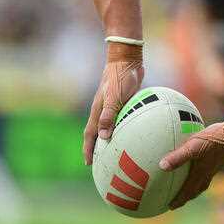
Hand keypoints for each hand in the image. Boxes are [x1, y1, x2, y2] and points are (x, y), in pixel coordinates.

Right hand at [83, 42, 144, 164]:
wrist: (127, 59)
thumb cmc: (120, 77)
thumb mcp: (114, 97)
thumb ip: (109, 116)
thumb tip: (103, 137)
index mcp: (98, 110)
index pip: (90, 134)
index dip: (88, 149)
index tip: (89, 164)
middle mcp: (103, 110)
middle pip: (98, 133)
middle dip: (97, 148)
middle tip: (102, 163)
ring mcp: (113, 105)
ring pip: (110, 126)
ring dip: (111, 139)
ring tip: (118, 151)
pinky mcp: (124, 100)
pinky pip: (123, 119)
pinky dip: (125, 128)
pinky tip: (136, 133)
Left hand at [159, 113, 223, 209]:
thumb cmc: (216, 139)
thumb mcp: (194, 145)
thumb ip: (179, 156)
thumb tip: (161, 166)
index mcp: (201, 173)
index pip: (187, 191)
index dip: (179, 200)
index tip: (169, 207)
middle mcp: (208, 172)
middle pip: (195, 190)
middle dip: (186, 197)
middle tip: (177, 202)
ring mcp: (215, 166)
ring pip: (202, 181)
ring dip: (194, 186)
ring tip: (188, 186)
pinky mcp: (220, 157)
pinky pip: (207, 169)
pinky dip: (200, 171)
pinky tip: (199, 161)